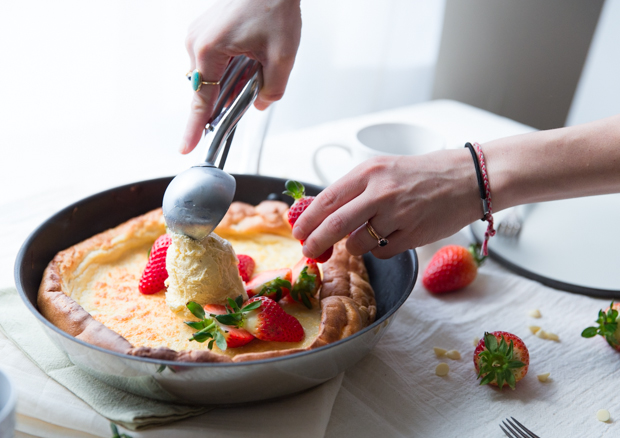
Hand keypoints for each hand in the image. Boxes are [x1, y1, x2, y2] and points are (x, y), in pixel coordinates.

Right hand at [181, 0, 301, 153]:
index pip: (201, 100)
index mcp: (210, 51)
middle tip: (254, 85)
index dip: (194, 127)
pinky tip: (248, 56)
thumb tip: (259, 104)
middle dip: (229, 96)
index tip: (186, 146)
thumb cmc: (273, 6)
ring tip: (256, 64)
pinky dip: (229, 66)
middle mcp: (197, 43)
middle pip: (207, 88)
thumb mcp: (282, 57)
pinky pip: (212, 60)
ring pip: (211, 75)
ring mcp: (198, 35)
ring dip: (231, 79)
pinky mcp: (204, 30)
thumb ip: (271, 90)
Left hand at [292, 150, 482, 258]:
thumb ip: (354, 189)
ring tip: (369, 234)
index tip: (298, 232)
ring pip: (358, 244)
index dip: (307, 220)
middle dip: (315, 242)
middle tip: (308, 251)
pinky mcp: (413, 235)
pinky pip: (382, 252)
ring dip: (355, 246)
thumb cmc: (423, 173)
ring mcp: (398, 215)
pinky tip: (393, 235)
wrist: (469, 178)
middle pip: (335, 225)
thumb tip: (321, 214)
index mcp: (370, 172)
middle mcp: (381, 192)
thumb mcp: (384, 169)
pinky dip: (379, 249)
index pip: (327, 200)